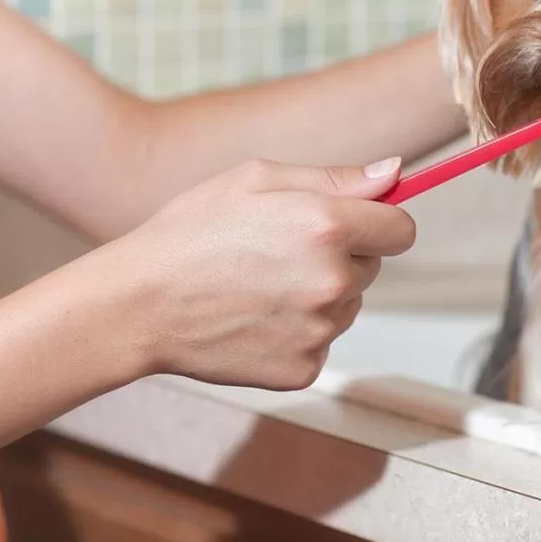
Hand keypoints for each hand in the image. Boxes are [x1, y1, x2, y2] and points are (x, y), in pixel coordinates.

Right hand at [108, 156, 413, 389]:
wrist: (138, 305)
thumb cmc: (193, 231)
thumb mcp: (259, 179)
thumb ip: (338, 178)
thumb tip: (395, 172)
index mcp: (327, 225)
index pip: (402, 230)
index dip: (381, 223)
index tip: (360, 223)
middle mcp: (332, 280)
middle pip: (373, 267)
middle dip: (344, 256)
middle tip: (284, 251)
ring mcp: (319, 330)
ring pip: (348, 304)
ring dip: (323, 294)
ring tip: (263, 284)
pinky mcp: (303, 368)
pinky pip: (322, 340)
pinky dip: (300, 331)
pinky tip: (257, 316)